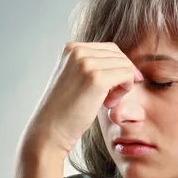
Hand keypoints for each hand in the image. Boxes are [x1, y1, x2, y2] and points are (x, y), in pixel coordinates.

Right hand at [20, 42, 143, 156]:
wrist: (49, 129)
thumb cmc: (65, 108)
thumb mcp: (75, 78)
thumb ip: (92, 65)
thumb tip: (124, 61)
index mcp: (71, 48)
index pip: (109, 49)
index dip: (119, 67)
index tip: (114, 87)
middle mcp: (78, 51)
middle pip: (119, 56)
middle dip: (122, 76)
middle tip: (112, 98)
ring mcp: (86, 63)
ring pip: (125, 66)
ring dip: (123, 85)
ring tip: (108, 102)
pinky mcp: (96, 78)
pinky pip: (127, 75)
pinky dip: (125, 90)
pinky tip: (108, 104)